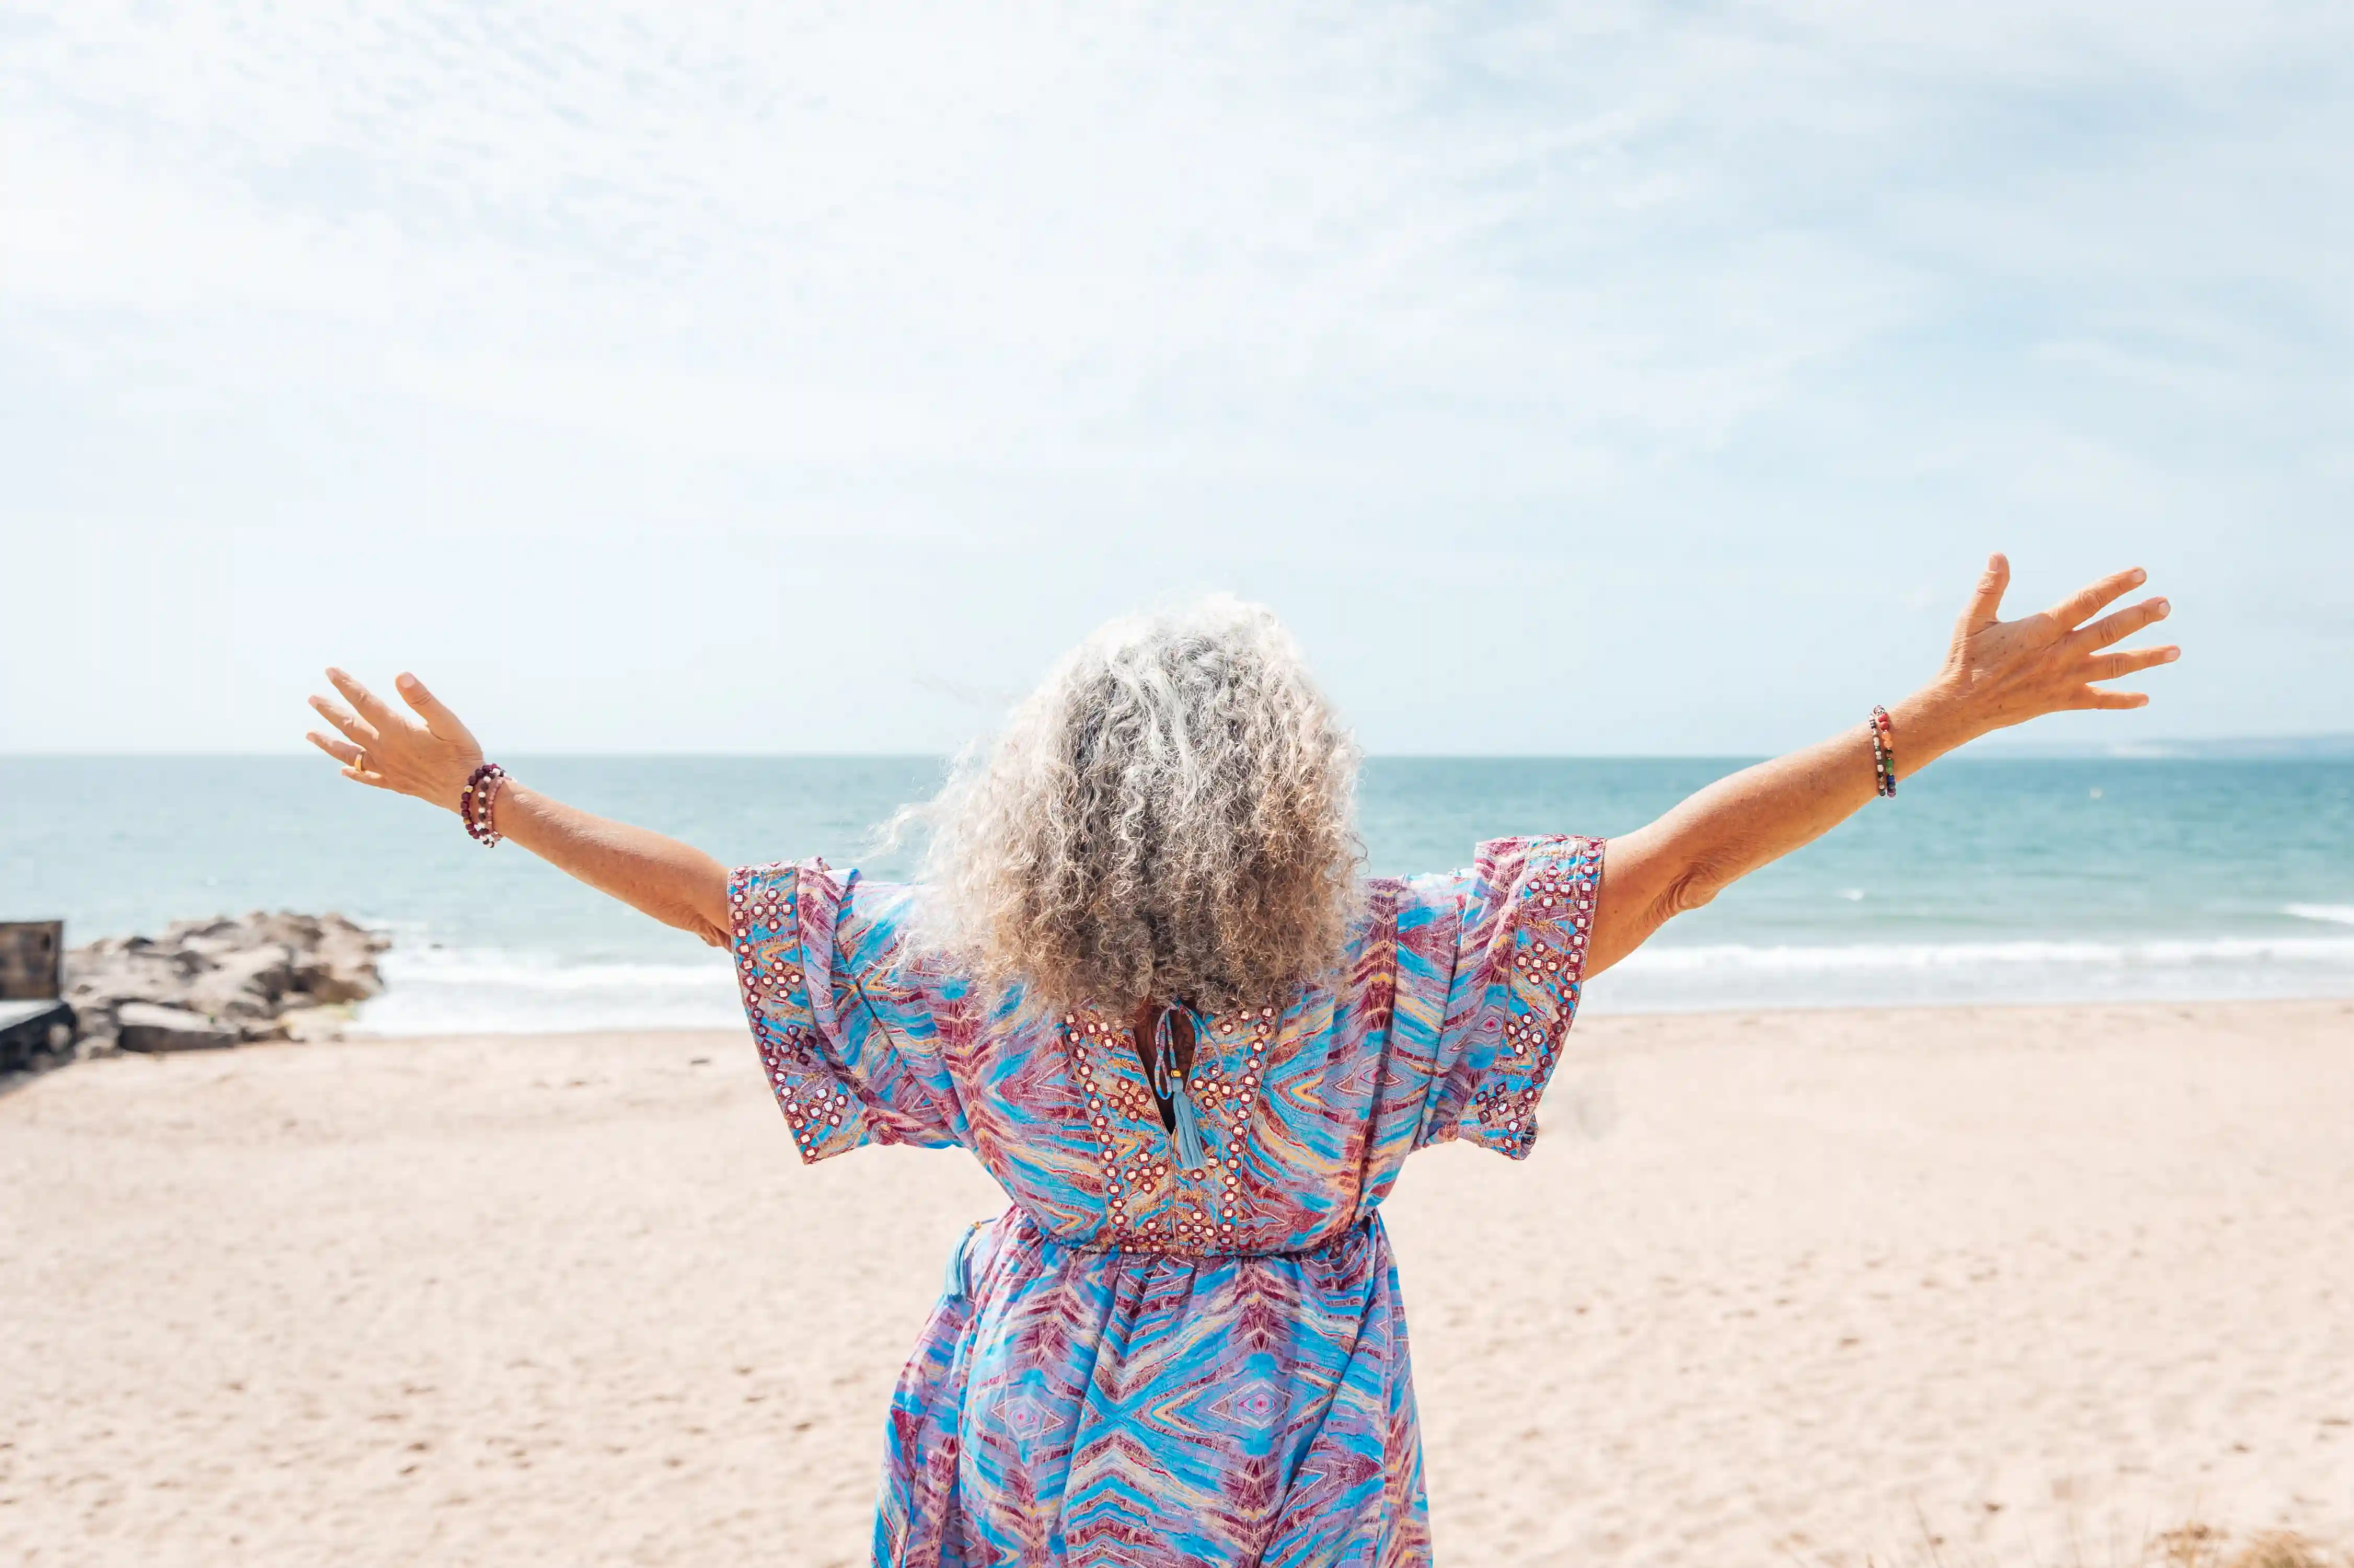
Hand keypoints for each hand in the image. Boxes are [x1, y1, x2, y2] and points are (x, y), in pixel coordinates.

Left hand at [305, 669, 485, 812]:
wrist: (468, 792)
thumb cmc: (462, 753)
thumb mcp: (447, 721)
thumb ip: (422, 699)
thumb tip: (400, 676)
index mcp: (396, 730)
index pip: (364, 702)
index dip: (347, 685)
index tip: (330, 671)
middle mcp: (385, 749)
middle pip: (350, 726)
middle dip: (330, 710)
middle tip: (312, 698)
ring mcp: (387, 768)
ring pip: (349, 753)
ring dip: (328, 742)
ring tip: (309, 734)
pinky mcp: (395, 783)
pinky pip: (367, 777)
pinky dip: (353, 772)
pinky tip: (343, 770)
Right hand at [1931, 555, 2179, 736]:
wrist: (1958, 707)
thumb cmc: (1964, 660)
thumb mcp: (1972, 620)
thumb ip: (1990, 588)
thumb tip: (1999, 555)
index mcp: (2039, 631)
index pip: (2084, 603)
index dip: (2113, 587)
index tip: (2139, 574)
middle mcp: (2057, 655)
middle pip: (2107, 632)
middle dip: (2139, 617)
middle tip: (2165, 604)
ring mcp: (2062, 680)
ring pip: (2112, 666)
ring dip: (2146, 657)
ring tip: (2176, 650)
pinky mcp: (2059, 701)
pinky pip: (2097, 700)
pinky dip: (2122, 700)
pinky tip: (2145, 698)